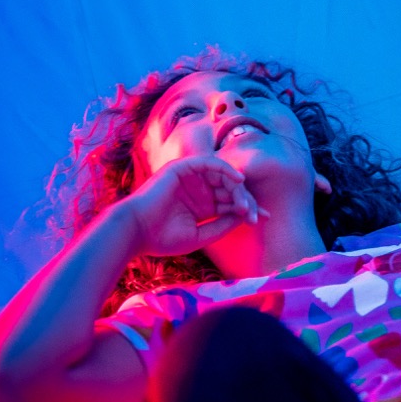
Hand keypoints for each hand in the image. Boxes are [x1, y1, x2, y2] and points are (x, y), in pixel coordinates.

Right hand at [122, 156, 265, 256]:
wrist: (136, 232)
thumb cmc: (163, 238)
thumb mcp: (200, 235)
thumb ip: (222, 225)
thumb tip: (245, 216)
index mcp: (202, 206)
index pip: (230, 203)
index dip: (248, 209)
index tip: (264, 218)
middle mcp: (198, 190)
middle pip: (230, 190)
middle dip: (245, 201)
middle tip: (255, 214)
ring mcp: (190, 178)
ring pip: (222, 177)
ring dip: (237, 189)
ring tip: (245, 204)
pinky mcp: (182, 168)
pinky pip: (208, 163)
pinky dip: (224, 169)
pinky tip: (238, 180)